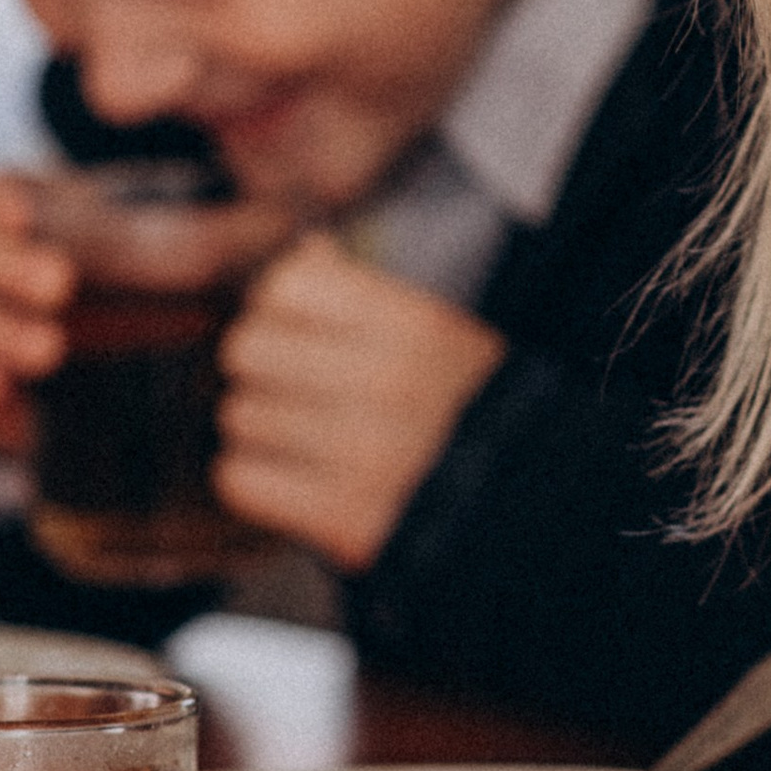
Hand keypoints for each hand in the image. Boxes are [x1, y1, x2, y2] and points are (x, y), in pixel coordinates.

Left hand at [215, 233, 503, 571]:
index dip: (280, 306)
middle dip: (262, 367)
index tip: (299, 327)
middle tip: (292, 385)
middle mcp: (383, 382)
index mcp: (411, 325)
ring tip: (303, 436)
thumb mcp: (441, 332)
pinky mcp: (340, 517)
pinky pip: (242, 480)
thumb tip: (305, 253)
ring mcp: (361, 453)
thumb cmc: (472, 410)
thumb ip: (367, 290)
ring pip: (240, 416)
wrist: (529, 502)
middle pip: (247, 349)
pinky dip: (257, 479)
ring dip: (261, 427)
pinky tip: (293, 476)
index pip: (285, 286)